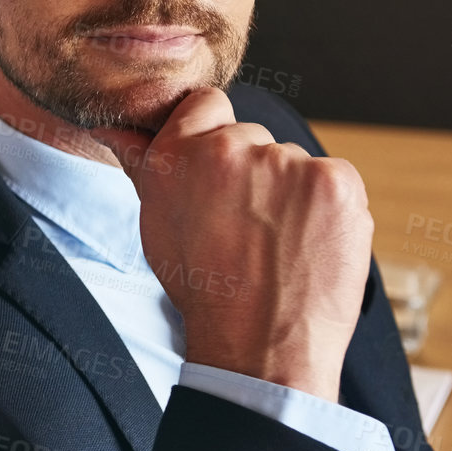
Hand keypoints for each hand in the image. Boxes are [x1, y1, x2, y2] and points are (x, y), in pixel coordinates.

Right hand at [92, 89, 372, 401]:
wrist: (261, 346)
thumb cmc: (205, 289)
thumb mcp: (158, 222)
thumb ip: (142, 164)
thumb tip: (115, 127)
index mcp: (181, 152)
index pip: (207, 104)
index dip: (214, 137)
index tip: (219, 176)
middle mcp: (232, 147)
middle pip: (253, 137)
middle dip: (253, 172)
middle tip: (247, 226)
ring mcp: (289, 162)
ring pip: (294, 163)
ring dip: (292, 193)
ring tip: (279, 244)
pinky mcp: (337, 182)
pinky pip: (333, 180)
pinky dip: (327, 209)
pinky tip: (309, 243)